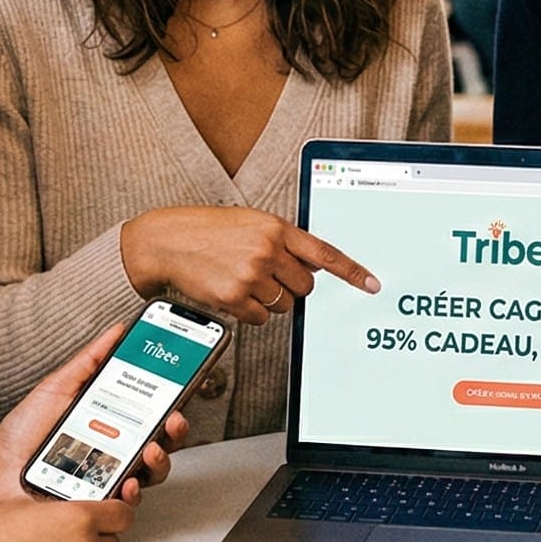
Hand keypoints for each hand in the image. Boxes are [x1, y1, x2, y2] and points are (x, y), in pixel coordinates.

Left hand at [0, 322, 186, 508]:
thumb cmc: (24, 430)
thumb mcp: (58, 387)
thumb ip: (89, 361)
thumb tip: (117, 331)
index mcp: (112, 423)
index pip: (153, 414)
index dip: (174, 401)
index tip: (184, 386)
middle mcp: (116, 453)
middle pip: (162, 444)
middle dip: (175, 432)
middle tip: (173, 419)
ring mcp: (108, 480)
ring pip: (151, 475)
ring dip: (159, 461)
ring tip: (150, 449)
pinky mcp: (95, 506)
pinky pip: (124, 506)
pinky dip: (131, 494)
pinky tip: (127, 482)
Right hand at [121, 207, 378, 323]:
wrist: (168, 241)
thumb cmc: (210, 231)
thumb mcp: (251, 223)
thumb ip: (282, 241)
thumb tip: (312, 265)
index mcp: (276, 227)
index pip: (324, 252)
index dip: (352, 271)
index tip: (372, 284)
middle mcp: (267, 249)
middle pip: (305, 287)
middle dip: (290, 286)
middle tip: (266, 275)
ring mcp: (251, 274)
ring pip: (284, 304)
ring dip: (268, 299)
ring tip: (242, 279)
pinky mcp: (235, 297)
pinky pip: (261, 318)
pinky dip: (250, 311)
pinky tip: (231, 291)